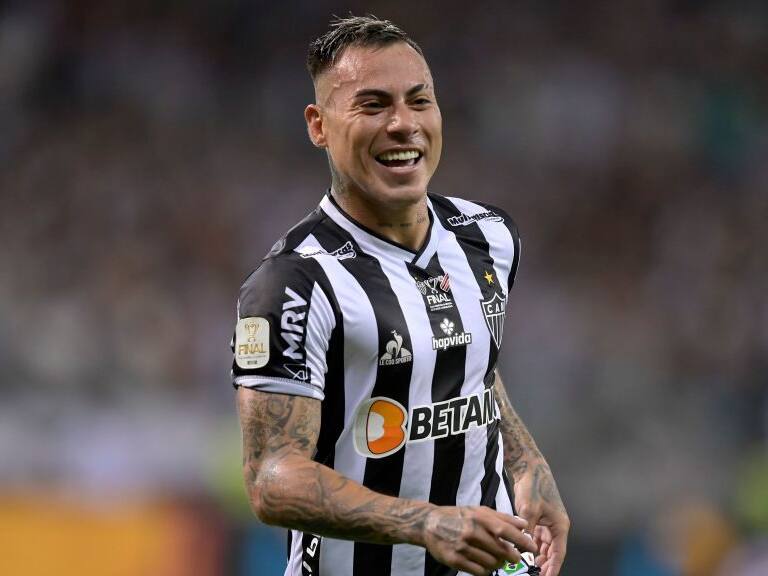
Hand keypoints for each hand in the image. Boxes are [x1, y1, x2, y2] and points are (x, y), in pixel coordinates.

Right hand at [421, 505, 537, 575]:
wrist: (429, 524)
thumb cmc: (458, 516)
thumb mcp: (478, 511)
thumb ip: (502, 518)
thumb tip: (524, 524)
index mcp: (479, 518)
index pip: (506, 531)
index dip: (522, 541)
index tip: (533, 547)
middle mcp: (472, 532)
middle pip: (501, 551)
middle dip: (512, 557)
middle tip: (514, 557)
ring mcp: (463, 547)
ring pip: (492, 563)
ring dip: (498, 564)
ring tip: (495, 559)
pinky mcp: (455, 560)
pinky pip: (479, 571)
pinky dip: (485, 570)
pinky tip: (483, 564)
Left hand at [513, 462, 569, 575]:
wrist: (528, 468)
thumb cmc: (533, 486)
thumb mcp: (529, 510)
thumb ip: (527, 531)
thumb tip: (522, 549)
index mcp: (560, 525)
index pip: (559, 553)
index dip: (553, 567)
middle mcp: (555, 526)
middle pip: (552, 552)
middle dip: (544, 565)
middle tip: (534, 575)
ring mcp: (546, 523)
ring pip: (543, 546)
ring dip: (537, 557)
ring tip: (527, 568)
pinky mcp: (537, 519)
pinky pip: (536, 538)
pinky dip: (531, 546)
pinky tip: (522, 553)